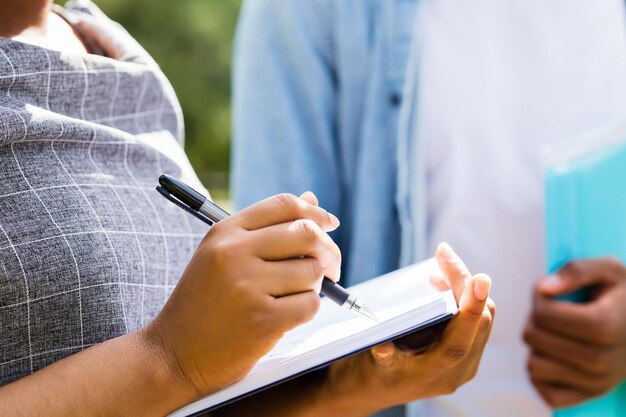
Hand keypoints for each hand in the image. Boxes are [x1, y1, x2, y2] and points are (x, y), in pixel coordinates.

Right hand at [143, 193, 341, 397]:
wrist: (174, 353)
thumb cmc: (204, 302)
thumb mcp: (223, 255)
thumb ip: (267, 227)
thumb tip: (312, 199)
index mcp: (225, 233)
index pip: (284, 205)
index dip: (315, 212)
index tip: (329, 223)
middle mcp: (234, 253)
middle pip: (306, 233)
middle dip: (328, 249)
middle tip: (331, 266)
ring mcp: (248, 287)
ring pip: (312, 271)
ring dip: (312, 285)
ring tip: (288, 296)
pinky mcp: (263, 320)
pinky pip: (310, 304)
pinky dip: (306, 310)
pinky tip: (283, 316)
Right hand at [318, 243, 494, 415]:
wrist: (370, 390)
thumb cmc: (369, 374)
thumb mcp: (371, 364)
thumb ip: (382, 357)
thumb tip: (383, 346)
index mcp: (438, 374)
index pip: (463, 338)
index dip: (472, 307)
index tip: (479, 277)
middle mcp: (458, 370)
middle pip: (479, 319)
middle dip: (464, 282)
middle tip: (442, 255)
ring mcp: (464, 362)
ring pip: (480, 317)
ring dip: (463, 288)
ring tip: (438, 271)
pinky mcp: (463, 352)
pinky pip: (473, 319)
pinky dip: (462, 298)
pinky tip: (440, 285)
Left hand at [524, 258, 625, 407]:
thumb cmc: (621, 296)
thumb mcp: (608, 270)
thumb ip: (577, 270)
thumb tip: (545, 288)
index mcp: (607, 325)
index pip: (543, 315)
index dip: (538, 298)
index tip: (552, 292)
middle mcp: (602, 360)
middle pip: (533, 337)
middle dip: (535, 320)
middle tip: (555, 313)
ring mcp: (595, 383)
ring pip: (533, 365)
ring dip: (537, 346)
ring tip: (556, 333)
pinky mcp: (587, 396)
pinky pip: (543, 390)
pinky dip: (542, 372)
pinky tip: (555, 355)